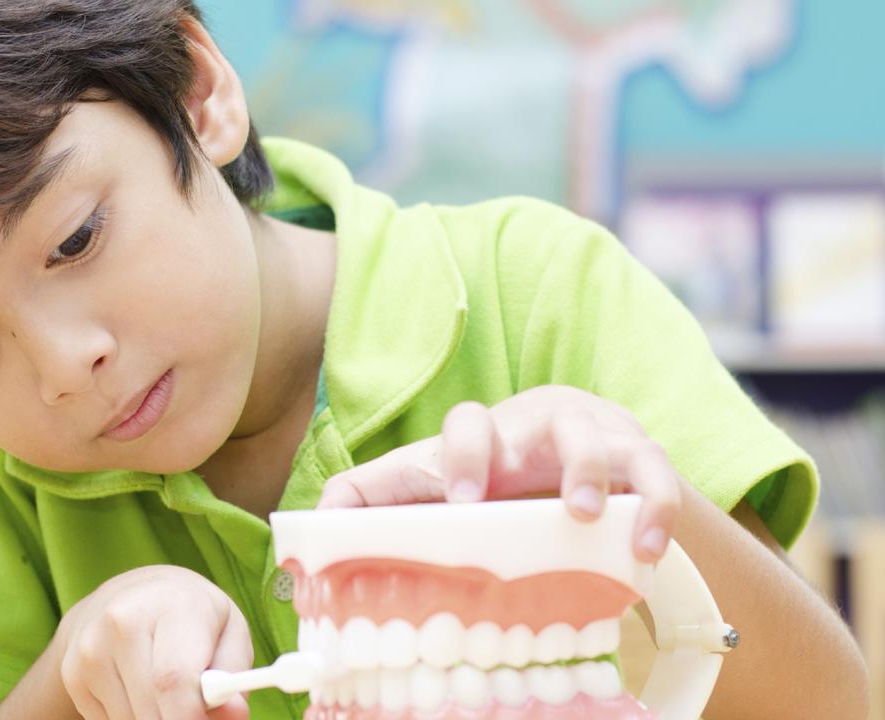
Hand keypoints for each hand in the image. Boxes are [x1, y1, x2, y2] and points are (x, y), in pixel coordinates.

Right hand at [57, 565, 253, 719]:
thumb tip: (236, 714)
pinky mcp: (72, 672)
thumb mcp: (229, 633)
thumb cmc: (192, 617)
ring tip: (168, 693)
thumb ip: (235, 676)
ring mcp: (91, 647)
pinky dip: (131, 718)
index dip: (189, 718)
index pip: (173, 678)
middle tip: (193, 713)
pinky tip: (139, 690)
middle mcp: (123, 621)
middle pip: (151, 708)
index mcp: (173, 606)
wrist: (131, 595)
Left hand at [317, 385, 681, 561]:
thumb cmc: (485, 480)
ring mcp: (594, 436)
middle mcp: (539, 426)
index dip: (464, 456)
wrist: (565, 466)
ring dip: (599, 476)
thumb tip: (307, 526)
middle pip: (545, 419)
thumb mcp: (428, 489)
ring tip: (589, 518)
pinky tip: (649, 548)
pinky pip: (659, 475)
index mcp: (486, 433)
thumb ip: (369, 502)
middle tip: (532, 504)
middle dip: (545, 459)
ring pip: (604, 440)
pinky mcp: (640, 458)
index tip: (461, 501)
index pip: (469, 424)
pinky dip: (659, 508)